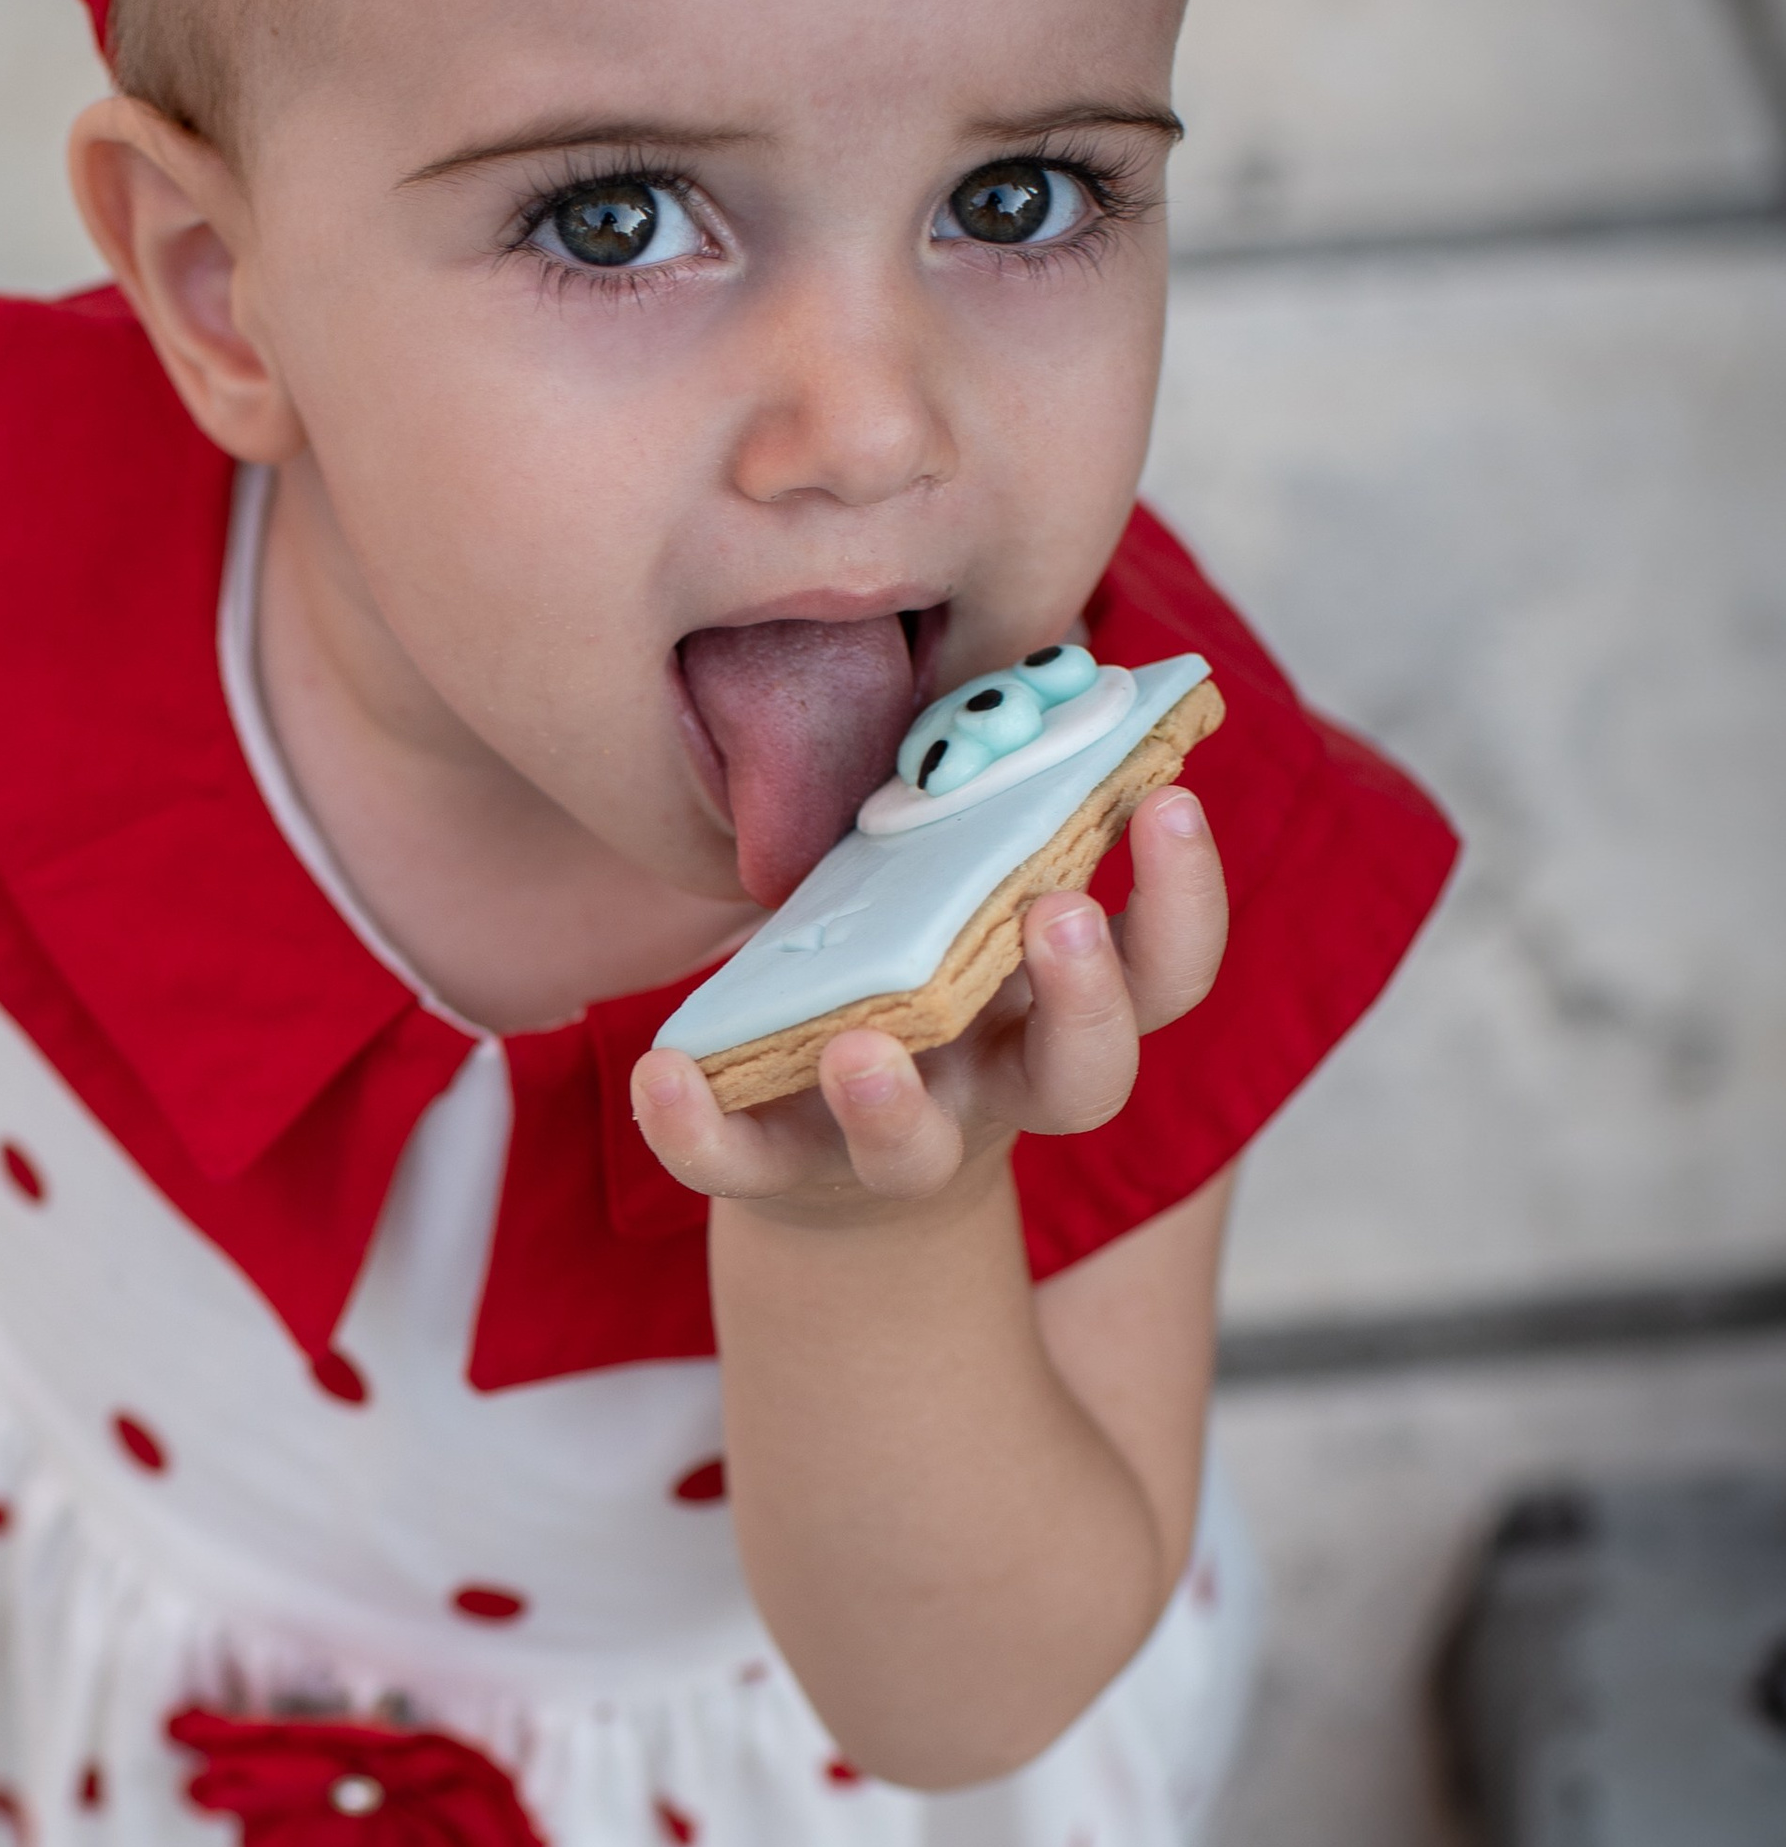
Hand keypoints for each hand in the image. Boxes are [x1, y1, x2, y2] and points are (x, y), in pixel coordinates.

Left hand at [630, 784, 1226, 1223]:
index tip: (1170, 797)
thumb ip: (985, 818)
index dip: (1185, 898)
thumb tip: (1020, 677)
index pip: (1162, 971)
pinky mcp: (781, 1170)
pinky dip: (700, 1128)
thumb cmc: (908, 974)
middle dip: (1086, 1002)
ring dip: (893, 1104)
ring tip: (858, 1046)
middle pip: (1085, 1080)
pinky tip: (662, 1071)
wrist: (822, 1138)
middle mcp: (997, 1089)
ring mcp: (895, 1141)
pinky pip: (741, 1164)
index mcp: (1055, 1009)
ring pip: (917, 1154)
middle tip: (1061, 914)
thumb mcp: (955, 895)